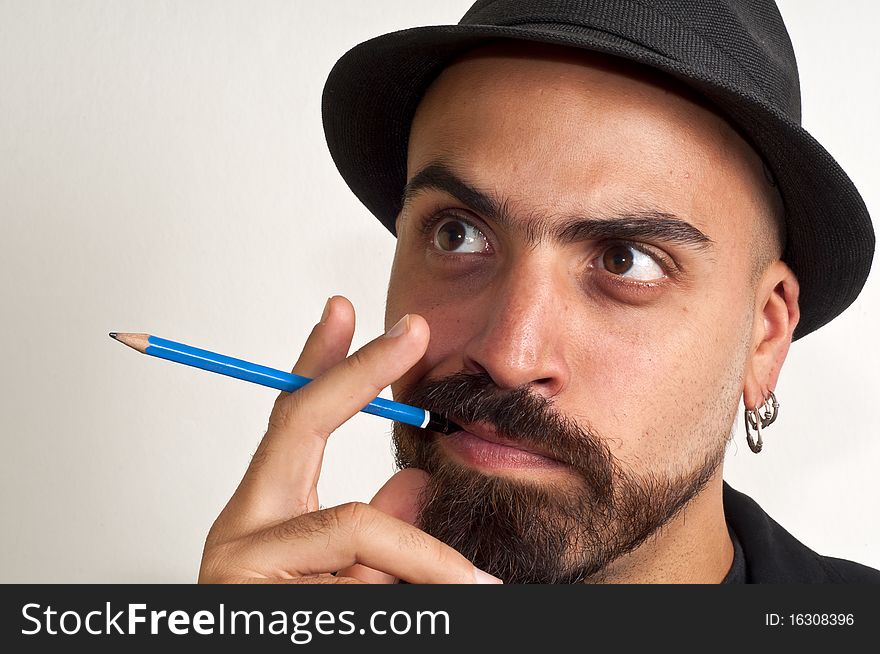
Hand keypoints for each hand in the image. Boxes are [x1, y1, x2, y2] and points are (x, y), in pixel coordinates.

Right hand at [197, 296, 501, 583]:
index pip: (292, 418)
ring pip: (359, 528)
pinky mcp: (252, 598)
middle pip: (299, 423)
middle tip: (411, 331)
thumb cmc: (310, 632)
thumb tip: (414, 480)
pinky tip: (399, 611)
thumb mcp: (355, 580)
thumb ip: (377, 531)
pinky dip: (400, 597)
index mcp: (264, 517)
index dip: (319, 361)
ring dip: (415, 563)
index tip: (346, 309)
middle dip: (358, 371)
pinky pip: (361, 582)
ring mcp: (239, 566)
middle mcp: (240, 530)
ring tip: (456, 594)